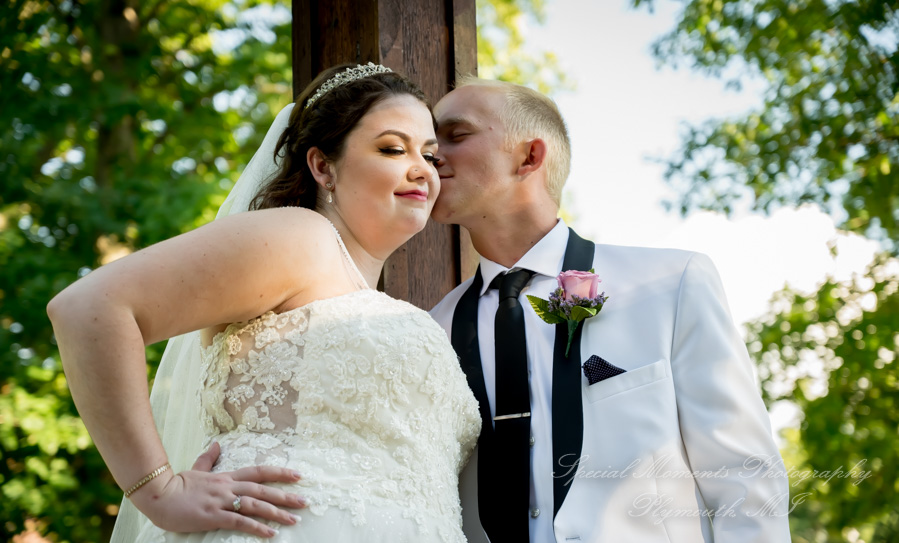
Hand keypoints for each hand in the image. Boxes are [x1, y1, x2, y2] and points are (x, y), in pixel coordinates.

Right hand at [131, 443, 305, 537]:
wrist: (158, 494)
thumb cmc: (176, 484)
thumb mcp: (196, 469)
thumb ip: (208, 458)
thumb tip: (216, 444)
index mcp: (226, 476)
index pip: (259, 471)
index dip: (279, 472)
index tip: (298, 475)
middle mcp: (228, 486)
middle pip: (263, 489)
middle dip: (286, 495)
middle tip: (305, 501)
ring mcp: (221, 501)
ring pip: (255, 505)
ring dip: (277, 513)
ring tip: (294, 519)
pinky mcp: (213, 516)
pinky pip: (240, 522)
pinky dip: (257, 527)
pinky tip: (271, 534)